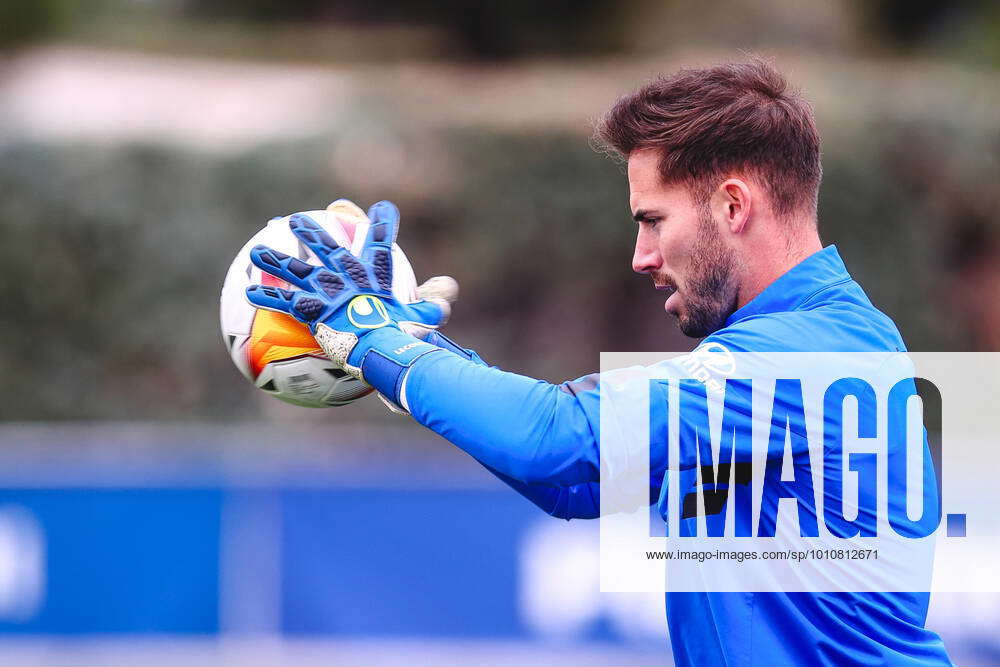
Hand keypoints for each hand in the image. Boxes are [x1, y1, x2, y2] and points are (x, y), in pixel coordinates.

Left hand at [245, 201, 451, 380]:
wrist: (381, 345)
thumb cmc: (406, 332)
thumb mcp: (426, 316)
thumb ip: (435, 300)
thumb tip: (450, 289)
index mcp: (375, 273)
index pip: (381, 240)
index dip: (382, 221)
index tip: (382, 208)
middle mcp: (346, 274)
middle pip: (326, 246)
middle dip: (310, 231)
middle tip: (297, 220)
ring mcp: (325, 289)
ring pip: (295, 269)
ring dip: (275, 260)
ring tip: (257, 252)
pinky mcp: (309, 308)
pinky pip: (281, 301)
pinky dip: (265, 297)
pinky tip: (247, 292)